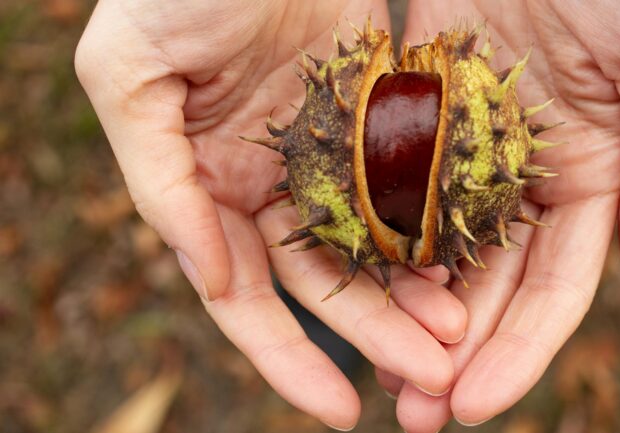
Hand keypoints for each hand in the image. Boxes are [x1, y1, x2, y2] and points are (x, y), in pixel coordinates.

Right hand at [75, 1, 467, 428]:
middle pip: (323, 281)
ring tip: (460, 334)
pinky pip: (406, 183)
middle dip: (375, 334)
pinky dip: (432, 225)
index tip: (337, 413)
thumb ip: (159, 181)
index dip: (287, 358)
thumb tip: (206, 278)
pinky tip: (468, 260)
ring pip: (374, 242)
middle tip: (433, 376)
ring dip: (413, 292)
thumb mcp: (130, 75)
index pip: (245, 294)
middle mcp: (268, 182)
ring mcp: (325, 154)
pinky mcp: (373, 117)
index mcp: (205, 185)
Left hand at [379, 1, 619, 430]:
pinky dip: (374, 238)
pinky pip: (389, 186)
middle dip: (454, 354)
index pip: (554, 288)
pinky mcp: (413, 115)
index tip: (476, 405)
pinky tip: (347, 286)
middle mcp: (524, 177)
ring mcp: (464, 150)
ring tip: (377, 375)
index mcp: (591, 178)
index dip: (520, 352)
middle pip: (488, 285)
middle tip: (416, 416)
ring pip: (434, 250)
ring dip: (406, 315)